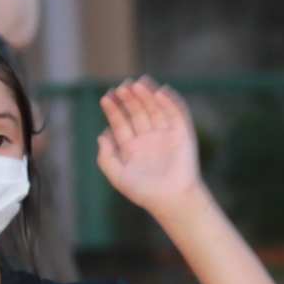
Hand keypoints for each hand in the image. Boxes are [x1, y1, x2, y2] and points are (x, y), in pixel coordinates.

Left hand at [97, 78, 204, 210]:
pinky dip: (170, 103)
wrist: (171, 199)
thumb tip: (101, 135)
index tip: (106, 97)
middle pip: (137, 112)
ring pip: (155, 109)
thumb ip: (105, 158)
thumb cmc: (144, 192)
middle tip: (122, 87)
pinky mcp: (182, 135)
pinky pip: (176, 115)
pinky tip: (160, 93)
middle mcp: (148, 139)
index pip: (120, 123)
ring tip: (138, 84)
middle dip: (129, 99)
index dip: (113, 109)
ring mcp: (165, 135)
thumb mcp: (117, 176)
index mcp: (131, 147)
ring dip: (147, 96)